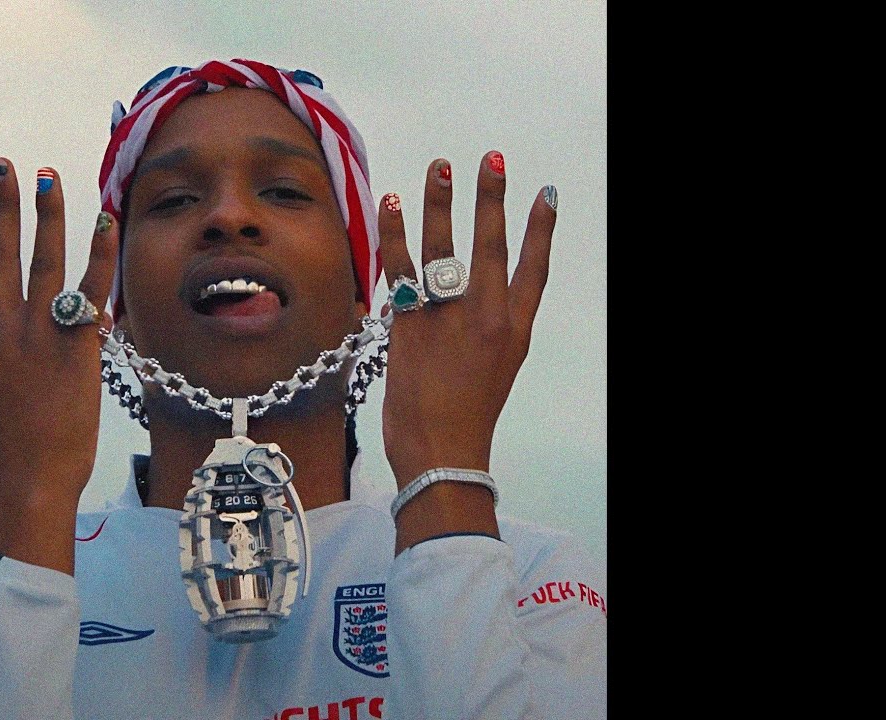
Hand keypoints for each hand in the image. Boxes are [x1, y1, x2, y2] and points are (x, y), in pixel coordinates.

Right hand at [0, 159, 118, 570]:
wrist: (33, 469)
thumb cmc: (17, 429)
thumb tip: (16, 301)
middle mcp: (0, 329)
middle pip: (1, 254)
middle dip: (3, 206)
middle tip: (4, 166)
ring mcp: (37, 335)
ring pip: (42, 260)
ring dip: (46, 214)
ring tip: (47, 178)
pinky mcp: (75, 345)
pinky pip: (90, 288)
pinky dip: (99, 253)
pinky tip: (103, 221)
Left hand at [378, 153, 555, 548]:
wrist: (441, 453)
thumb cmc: (462, 417)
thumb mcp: (491, 369)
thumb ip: (480, 327)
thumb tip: (456, 294)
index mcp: (514, 330)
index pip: (533, 269)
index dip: (541, 229)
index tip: (544, 193)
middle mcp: (486, 318)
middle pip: (491, 245)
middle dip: (492, 197)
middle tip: (492, 158)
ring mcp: (449, 319)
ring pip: (445, 247)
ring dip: (441, 202)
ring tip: (440, 166)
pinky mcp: (412, 325)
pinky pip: (402, 269)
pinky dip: (394, 234)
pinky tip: (391, 203)